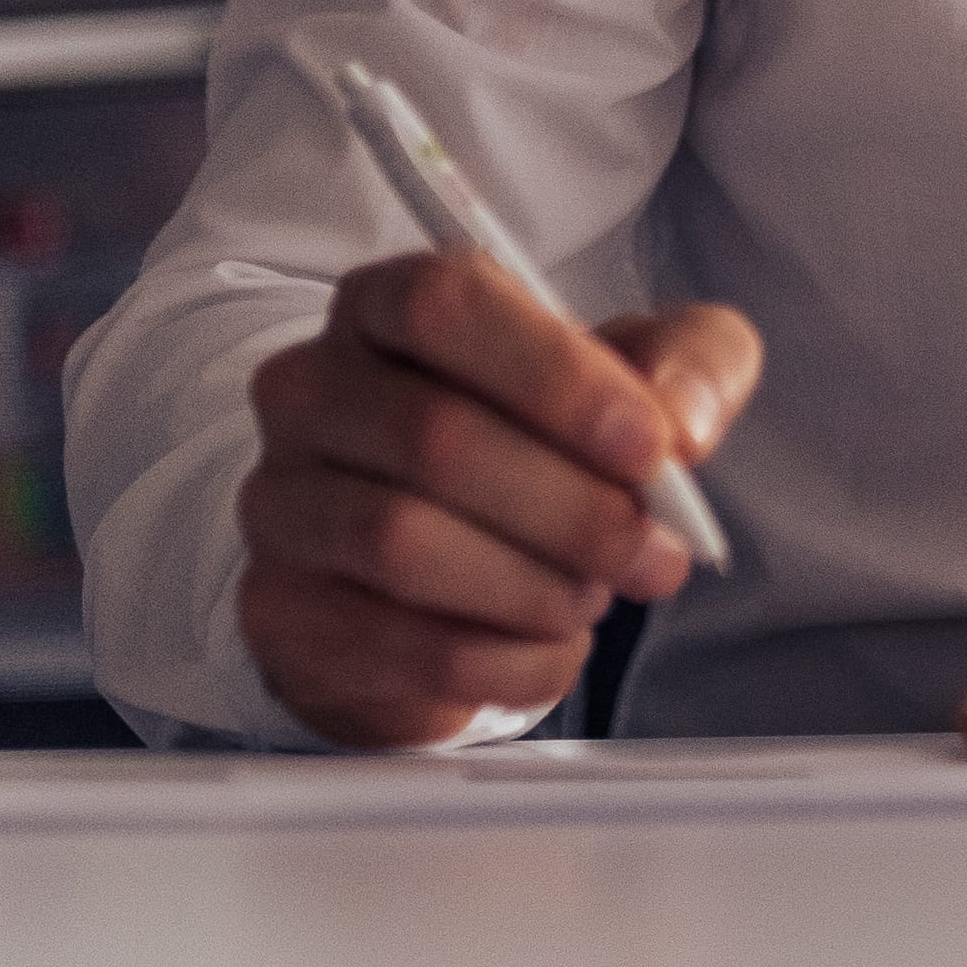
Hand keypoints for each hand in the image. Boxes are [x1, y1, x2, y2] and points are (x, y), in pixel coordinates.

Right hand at [238, 255, 758, 750]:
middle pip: (434, 438)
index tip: (651, 446)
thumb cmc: (530, 446)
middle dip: (573, 509)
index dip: (557, 378)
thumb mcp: (630, 382)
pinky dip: (509, 662)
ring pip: (404, 543)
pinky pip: (403, 646)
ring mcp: (280, 501)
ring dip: (537, 586)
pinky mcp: (282, 609)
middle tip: (653, 551)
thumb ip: (685, 366)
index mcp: (385, 304)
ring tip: (592, 594)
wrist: (425, 574)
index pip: (445, 305)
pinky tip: (552, 648)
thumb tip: (682, 426)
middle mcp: (309, 390)